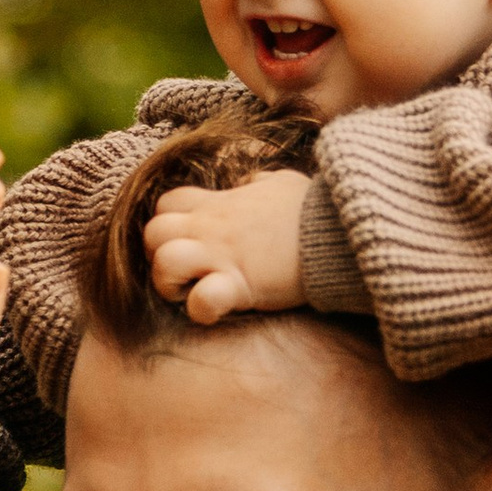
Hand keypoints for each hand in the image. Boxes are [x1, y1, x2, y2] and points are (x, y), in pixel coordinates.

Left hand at [144, 168, 312, 324]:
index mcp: (221, 203)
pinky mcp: (242, 285)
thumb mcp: (283, 183)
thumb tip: (253, 180)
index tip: (188, 243)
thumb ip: (259, 182)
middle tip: (184, 272)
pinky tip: (216, 310)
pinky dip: (202, 310)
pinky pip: (201, 301)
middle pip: (151, 232)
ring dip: (170, 284)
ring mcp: (224, 255)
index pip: (166, 202)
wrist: (340, 233)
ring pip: (164, 262)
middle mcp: (214, 227)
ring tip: (191, 292)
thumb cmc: (314, 209)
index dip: (167, 224)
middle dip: (157, 256)